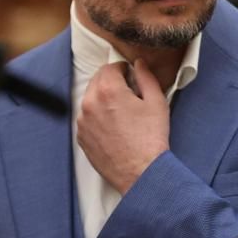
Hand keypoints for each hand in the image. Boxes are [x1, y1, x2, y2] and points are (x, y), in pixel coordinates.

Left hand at [76, 59, 168, 193]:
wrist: (141, 173)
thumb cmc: (151, 139)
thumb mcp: (156, 102)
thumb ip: (146, 77)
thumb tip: (139, 64)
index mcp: (108, 90)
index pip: (110, 67)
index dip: (123, 69)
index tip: (131, 76)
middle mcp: (90, 103)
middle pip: (97, 80)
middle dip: (112, 82)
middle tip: (128, 94)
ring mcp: (83, 122)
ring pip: (91, 99)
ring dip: (103, 99)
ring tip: (122, 113)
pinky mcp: (81, 137)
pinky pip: (87, 118)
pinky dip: (97, 117)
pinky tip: (113, 127)